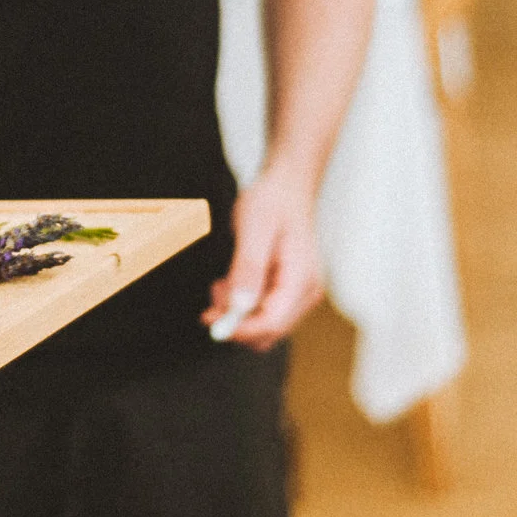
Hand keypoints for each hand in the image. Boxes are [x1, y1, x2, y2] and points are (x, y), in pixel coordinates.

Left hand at [202, 168, 324, 350]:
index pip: (272, 322)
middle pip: (269, 330)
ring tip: (221, 284)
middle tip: (213, 297)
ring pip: (264, 324)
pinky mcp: (289, 289)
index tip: (210, 320)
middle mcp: (305, 291)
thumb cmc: (273, 201)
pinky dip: (243, 303)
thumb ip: (248, 267)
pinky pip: (264, 310)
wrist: (286, 186)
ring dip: (237, 312)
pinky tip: (232, 281)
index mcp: (301, 278)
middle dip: (237, 320)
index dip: (240, 328)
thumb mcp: (255, 229)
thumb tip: (240, 304)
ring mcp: (299, 292)